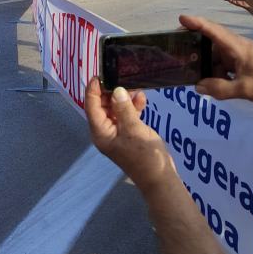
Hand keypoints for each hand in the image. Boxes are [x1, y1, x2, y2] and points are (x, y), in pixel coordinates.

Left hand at [85, 77, 174, 193]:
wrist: (161, 178)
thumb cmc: (144, 155)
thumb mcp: (134, 129)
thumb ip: (124, 109)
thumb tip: (116, 90)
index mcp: (100, 132)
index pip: (91, 106)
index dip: (93, 90)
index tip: (99, 74)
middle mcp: (105, 132)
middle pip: (102, 107)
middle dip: (111, 92)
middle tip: (121, 77)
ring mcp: (117, 133)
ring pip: (116, 110)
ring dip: (124, 98)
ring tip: (135, 87)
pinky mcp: (129, 134)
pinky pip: (127, 116)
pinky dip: (132, 107)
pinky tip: (141, 98)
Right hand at [179, 15, 252, 102]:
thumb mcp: (244, 89)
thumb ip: (219, 88)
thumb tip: (198, 86)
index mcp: (238, 47)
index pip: (214, 31)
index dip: (197, 23)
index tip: (181, 19)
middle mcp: (238, 47)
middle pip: (212, 41)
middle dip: (195, 44)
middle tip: (177, 49)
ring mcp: (241, 54)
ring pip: (217, 54)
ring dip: (206, 62)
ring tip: (190, 69)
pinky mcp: (243, 63)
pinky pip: (224, 63)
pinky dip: (215, 70)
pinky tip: (208, 80)